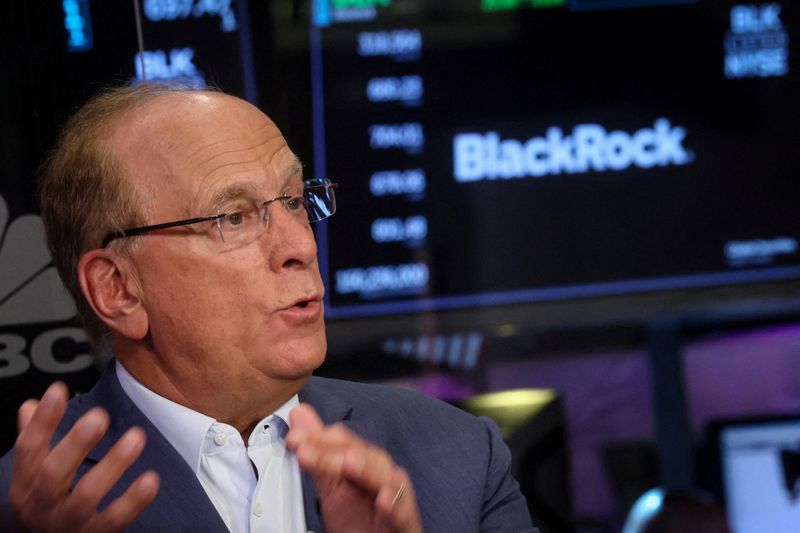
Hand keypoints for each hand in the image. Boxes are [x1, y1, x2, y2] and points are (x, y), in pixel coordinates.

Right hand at [8, 382, 159, 531]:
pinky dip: (134, 501)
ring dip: (113, 465)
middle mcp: (42, 504)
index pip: (29, 448)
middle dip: (77, 443)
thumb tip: (30, 405)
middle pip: (55, 473)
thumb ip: (34, 443)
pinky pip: (114, 519)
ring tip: (136, 437)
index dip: (43, 420)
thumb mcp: (31, 478)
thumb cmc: (43, 508)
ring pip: (87, 495)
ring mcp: (68, 522)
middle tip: (99, 416)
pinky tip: (151, 479)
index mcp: (26, 483)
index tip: (58, 390)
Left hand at [286, 404, 421, 532]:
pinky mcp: (404, 520)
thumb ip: (317, 450)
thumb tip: (299, 414)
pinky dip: (393, 504)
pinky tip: (382, 500)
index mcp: (364, 461)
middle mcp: (381, 473)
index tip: (293, 440)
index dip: (317, 438)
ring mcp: (396, 495)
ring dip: (367, 469)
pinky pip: (402, 510)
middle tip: (305, 451)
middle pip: (360, 455)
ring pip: (383, 477)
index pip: (342, 442)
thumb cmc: (360, 518)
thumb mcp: (331, 483)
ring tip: (349, 463)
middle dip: (332, 453)